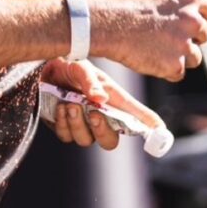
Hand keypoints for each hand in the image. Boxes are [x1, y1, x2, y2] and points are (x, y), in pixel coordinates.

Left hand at [39, 58, 165, 150]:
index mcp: (115, 102)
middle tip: (93, 113)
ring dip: (77, 123)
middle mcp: (102, 117)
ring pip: (85, 140)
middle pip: (110, 141)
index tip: (160, 132)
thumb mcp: (82, 68)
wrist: (45, 69)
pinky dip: (63, 123)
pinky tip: (61, 107)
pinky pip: (66, 136)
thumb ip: (91, 82)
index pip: (137, 117)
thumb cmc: (71, 66)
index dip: (150, 126)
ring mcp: (83, 125)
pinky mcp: (65, 128)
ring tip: (70, 103)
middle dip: (102, 131)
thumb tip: (100, 98)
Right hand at [90, 0, 206, 80]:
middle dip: (191, 40)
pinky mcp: (175, 64)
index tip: (194, 27)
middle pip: (204, 36)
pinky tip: (151, 63)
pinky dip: (167, 71)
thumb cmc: (126, 6)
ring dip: (181, 58)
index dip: (204, 19)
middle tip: (169, 42)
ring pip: (195, 57)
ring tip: (157, 53)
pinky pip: (178, 73)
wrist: (108, 26)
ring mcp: (185, 43)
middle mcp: (193, 20)